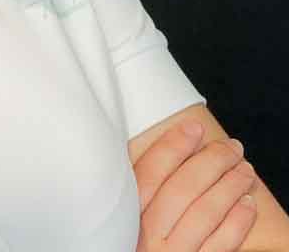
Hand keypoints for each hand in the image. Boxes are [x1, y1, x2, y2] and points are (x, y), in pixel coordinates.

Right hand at [134, 119, 258, 250]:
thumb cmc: (130, 242)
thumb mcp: (120, 213)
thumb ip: (132, 189)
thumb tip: (162, 152)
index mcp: (124, 213)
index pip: (150, 171)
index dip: (173, 146)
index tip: (194, 127)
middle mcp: (146, 234)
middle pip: (183, 189)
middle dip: (211, 162)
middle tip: (232, 147)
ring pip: (205, 213)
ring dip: (230, 187)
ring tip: (246, 170)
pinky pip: (221, 245)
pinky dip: (237, 223)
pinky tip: (247, 205)